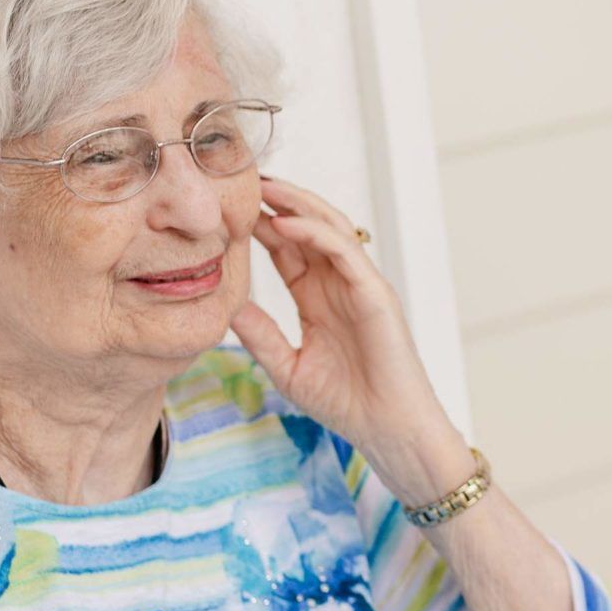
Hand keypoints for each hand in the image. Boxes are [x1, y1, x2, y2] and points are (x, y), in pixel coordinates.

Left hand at [232, 178, 457, 482]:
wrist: (387, 429)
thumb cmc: (346, 403)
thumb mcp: (287, 366)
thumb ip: (260, 334)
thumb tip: (226, 307)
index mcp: (318, 297)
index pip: (286, 248)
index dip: (258, 225)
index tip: (224, 209)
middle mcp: (339, 283)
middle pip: (307, 226)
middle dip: (276, 201)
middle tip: (240, 181)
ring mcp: (360, 284)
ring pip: (328, 226)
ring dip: (296, 203)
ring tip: (262, 187)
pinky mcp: (375, 292)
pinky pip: (344, 251)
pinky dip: (314, 232)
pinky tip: (283, 223)